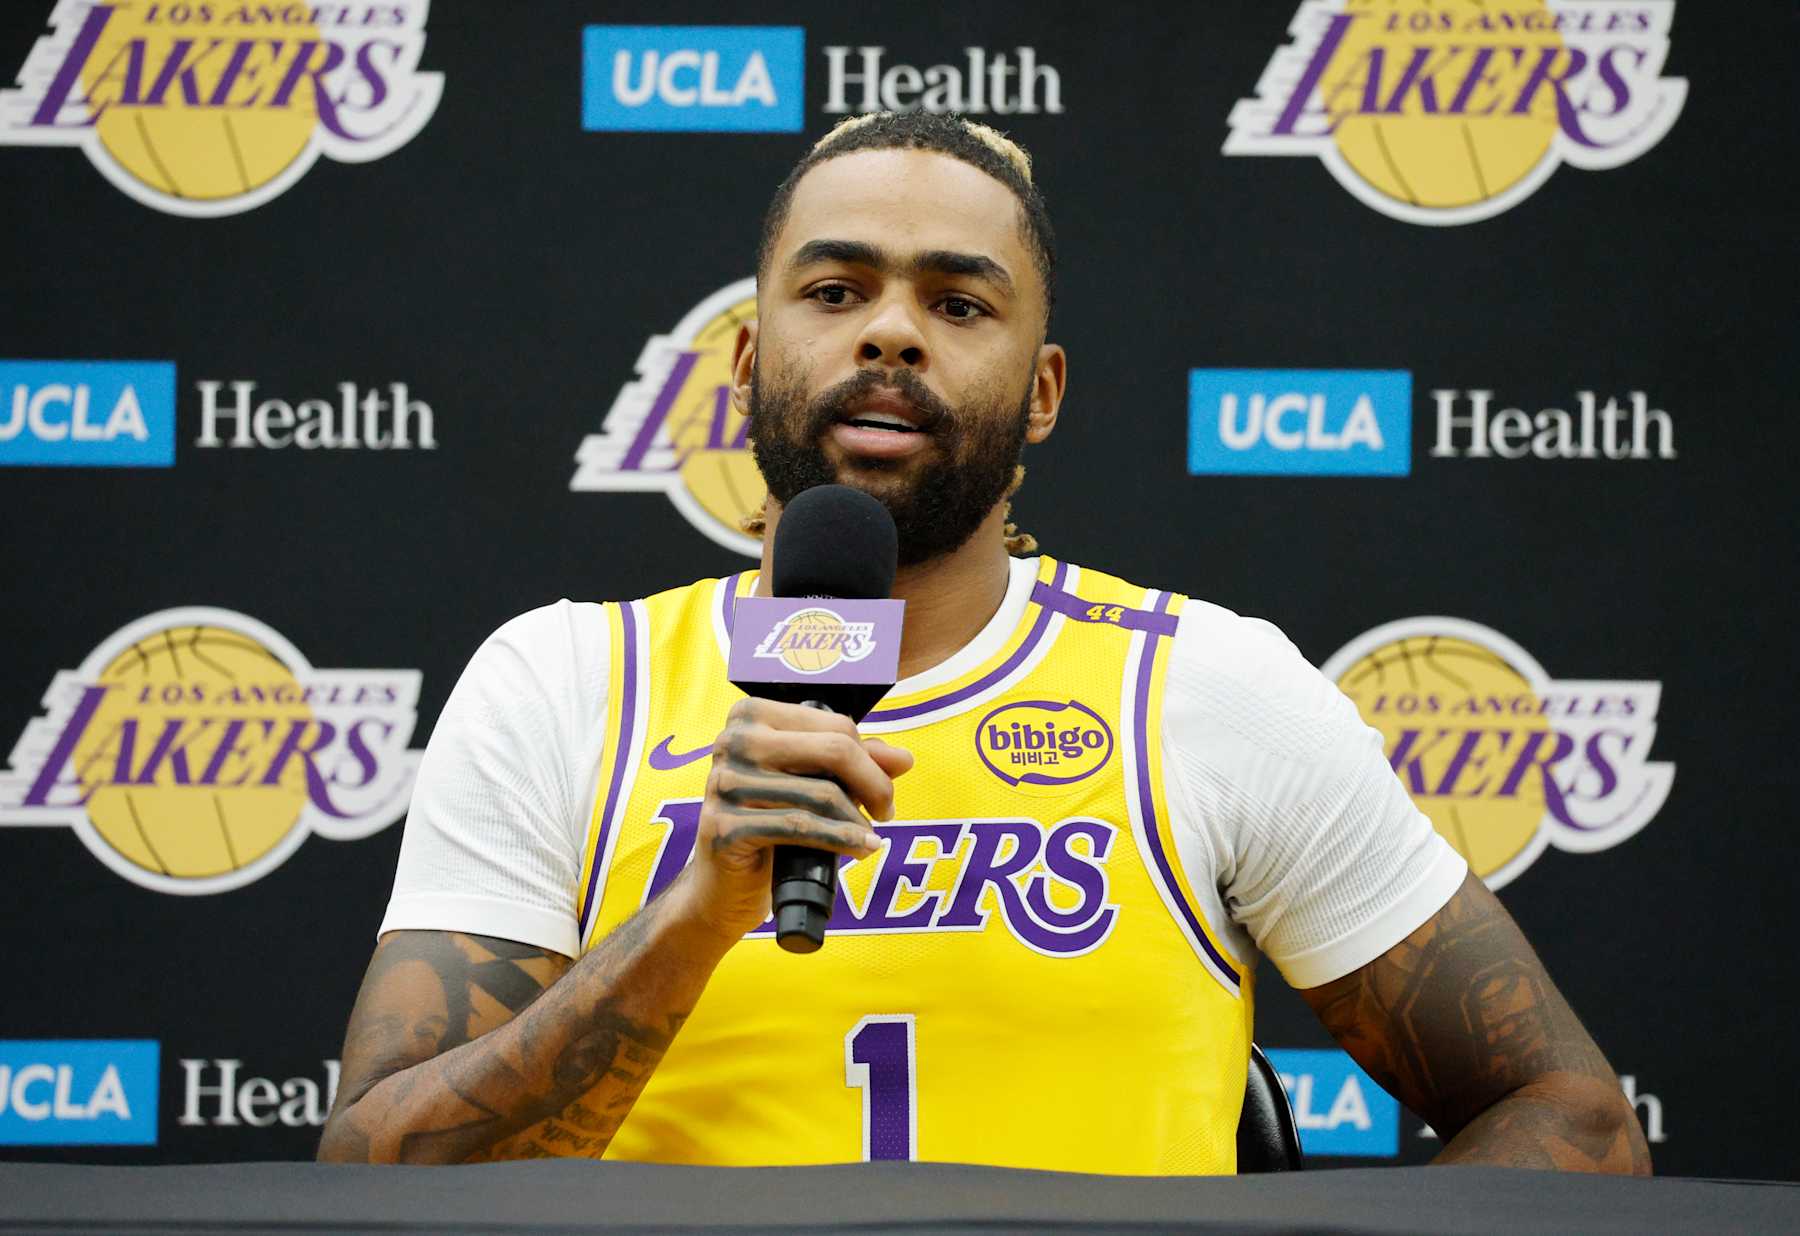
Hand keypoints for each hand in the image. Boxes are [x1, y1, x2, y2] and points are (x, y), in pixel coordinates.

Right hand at [676, 698, 913, 942]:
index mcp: (752, 715)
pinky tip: (859, 849)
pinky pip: (800, 827)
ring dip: (858, 820)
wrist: (722, 885)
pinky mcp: (724, 825)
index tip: (882, 789)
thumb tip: (904, 759)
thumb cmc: (769, 825)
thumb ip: (854, 765)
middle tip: (886, 811)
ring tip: (871, 838)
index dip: (870, 758)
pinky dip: (840, 839)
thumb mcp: (810, 785)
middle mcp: (733, 740)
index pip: (834, 725)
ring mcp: (724, 783)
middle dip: (874, 783)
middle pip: (832, 750)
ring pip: (821, 792)